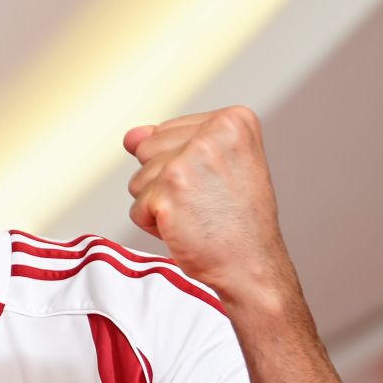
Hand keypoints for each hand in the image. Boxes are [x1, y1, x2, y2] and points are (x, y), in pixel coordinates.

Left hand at [123, 106, 292, 307]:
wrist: (251, 263)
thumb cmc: (235, 218)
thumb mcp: (213, 165)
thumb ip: (170, 142)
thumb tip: (131, 136)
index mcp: (233, 120)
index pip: (166, 131)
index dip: (181, 164)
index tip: (216, 183)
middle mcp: (213, 134)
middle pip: (147, 149)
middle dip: (163, 180)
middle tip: (205, 201)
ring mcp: (188, 162)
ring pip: (138, 178)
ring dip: (159, 203)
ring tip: (197, 214)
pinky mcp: (167, 192)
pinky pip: (137, 207)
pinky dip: (153, 224)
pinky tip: (187, 228)